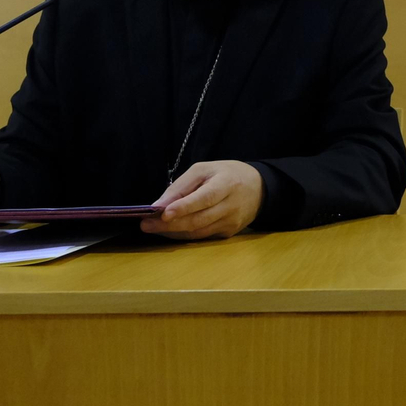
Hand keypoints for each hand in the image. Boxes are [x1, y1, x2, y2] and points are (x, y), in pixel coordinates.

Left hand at [141, 161, 263, 240]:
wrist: (259, 188)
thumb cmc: (227, 174)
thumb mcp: (204, 169)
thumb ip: (181, 186)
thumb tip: (159, 206)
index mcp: (226, 184)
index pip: (205, 198)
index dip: (184, 207)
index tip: (163, 213)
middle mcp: (231, 205)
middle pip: (198, 220)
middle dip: (169, 224)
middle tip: (146, 224)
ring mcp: (231, 222)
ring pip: (198, 232)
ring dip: (172, 232)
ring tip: (153, 228)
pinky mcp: (229, 233)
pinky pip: (202, 236)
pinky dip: (183, 235)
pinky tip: (170, 230)